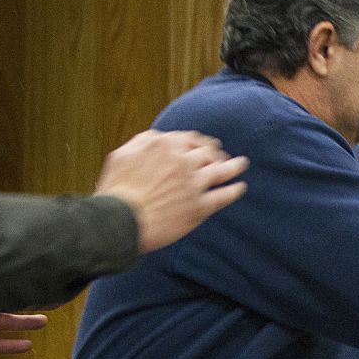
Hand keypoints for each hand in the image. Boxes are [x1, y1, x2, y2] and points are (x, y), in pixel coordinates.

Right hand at [94, 130, 248, 253]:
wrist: (120, 221)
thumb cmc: (116, 190)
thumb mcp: (122, 155)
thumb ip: (143, 142)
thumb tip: (158, 137)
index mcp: (164, 146)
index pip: (190, 139)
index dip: (201, 142)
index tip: (207, 145)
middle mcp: (182, 162)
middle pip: (208, 153)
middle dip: (217, 153)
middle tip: (224, 156)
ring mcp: (193, 184)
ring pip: (222, 171)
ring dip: (235, 166)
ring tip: (242, 164)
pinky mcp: (199, 207)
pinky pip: (224, 196)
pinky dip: (235, 191)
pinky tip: (240, 188)